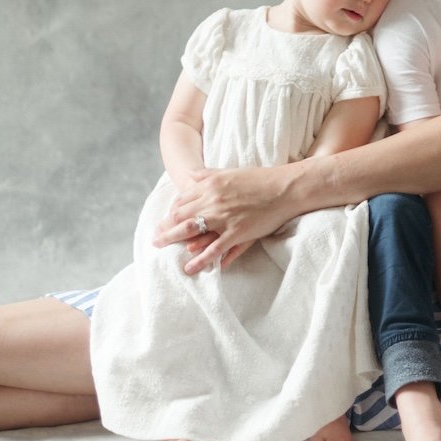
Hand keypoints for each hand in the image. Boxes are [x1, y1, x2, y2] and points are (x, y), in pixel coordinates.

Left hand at [153, 165, 295, 273]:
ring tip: (161, 249)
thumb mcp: (230, 172)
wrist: (285, 187)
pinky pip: (213, 249)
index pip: (182, 199)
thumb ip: (208, 174)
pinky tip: (189, 268)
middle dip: (165, 227)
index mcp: (211, 184)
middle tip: (155, 238)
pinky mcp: (237, 232)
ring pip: (191, 230)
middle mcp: (213, 200)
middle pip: (180, 215)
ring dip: (172, 240)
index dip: (171, 211)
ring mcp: (224, 217)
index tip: (166, 220)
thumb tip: (190, 175)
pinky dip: (199, 260)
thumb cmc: (260, 179)